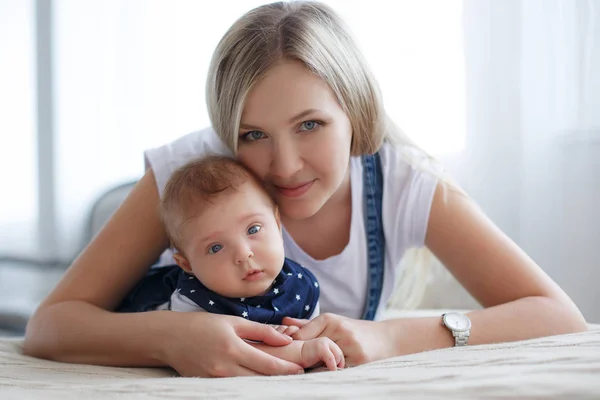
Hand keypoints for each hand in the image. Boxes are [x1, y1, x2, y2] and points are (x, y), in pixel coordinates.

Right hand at [163, 312, 304, 376]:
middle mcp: (225, 368)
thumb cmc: (203, 325)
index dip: (285, 369)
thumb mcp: (233, 321)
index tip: (300, 370)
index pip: (266, 365)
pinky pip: (235, 389)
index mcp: (233, 348)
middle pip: (260, 381)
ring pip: (249, 388)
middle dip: (279, 380)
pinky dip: (248, 387)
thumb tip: (286, 338)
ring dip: (265, 385)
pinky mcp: (209, 386)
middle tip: (296, 377)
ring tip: (281, 380)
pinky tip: (259, 382)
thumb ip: (261, 331)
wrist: (170, 338)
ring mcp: (216, 380)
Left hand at [283, 313, 394, 366]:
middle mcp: (340, 330)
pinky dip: (330, 374)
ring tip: (306, 372)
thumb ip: (309, 325)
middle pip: (311, 348)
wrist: (388, 339)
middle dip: (301, 358)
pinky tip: (326, 376)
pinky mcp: (359, 360)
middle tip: (290, 366)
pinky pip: (338, 371)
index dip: (292, 345)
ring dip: (315, 368)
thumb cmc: (356, 331)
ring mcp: (350, 345)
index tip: (284, 352)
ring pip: (323, 362)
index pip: (302, 334)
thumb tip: (284, 321)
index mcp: (332, 320)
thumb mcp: (334, 323)